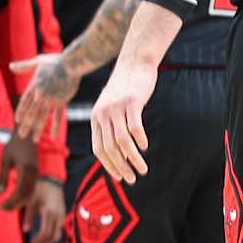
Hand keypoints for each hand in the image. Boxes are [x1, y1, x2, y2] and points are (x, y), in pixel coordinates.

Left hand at [0, 132, 39, 211]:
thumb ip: (3, 176)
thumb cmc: (14, 145)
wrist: (27, 134)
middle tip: (2, 209)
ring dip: (20, 201)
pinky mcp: (36, 173)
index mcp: (26, 169)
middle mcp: (34, 173)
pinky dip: (24, 196)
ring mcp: (36, 173)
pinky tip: (15, 199)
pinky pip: (31, 188)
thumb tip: (0, 192)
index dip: (12, 201)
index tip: (1, 207)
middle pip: (26, 194)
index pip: (20, 190)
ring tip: (7, 207)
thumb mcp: (5, 159)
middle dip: (15, 203)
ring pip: (30, 192)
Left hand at [10, 53, 79, 141]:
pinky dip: (55, 127)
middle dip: (26, 126)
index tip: (18, 121)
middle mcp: (41, 95)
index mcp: (34, 86)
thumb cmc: (56, 61)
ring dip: (38, 130)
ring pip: (43, 118)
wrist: (71, 64)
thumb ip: (24, 66)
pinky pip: (58, 117)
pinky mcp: (63, 101)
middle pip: (31, 113)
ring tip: (34, 140)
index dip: (21, 112)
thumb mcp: (38, 61)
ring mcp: (52, 100)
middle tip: (22, 136)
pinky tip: (53, 136)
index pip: (24, 102)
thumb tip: (10, 66)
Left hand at [27, 178, 65, 242]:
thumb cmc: (39, 190)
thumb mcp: (31, 202)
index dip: (38, 241)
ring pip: (58, 234)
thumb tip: (25, 230)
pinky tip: (43, 233)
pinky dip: (52, 234)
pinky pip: (59, 229)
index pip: (46, 233)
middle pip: (54, 237)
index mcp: (50, 213)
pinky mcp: (62, 214)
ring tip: (38, 241)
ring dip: (48, 240)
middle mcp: (58, 216)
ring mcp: (61, 215)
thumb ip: (28, 216)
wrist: (51, 181)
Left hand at [91, 58, 158, 183]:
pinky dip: (140, 139)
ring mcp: (116, 108)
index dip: (108, 165)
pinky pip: (134, 126)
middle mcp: (103, 114)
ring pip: (122, 141)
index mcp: (96, 118)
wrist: (134, 62)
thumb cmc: (127, 87)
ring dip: (133, 159)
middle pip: (109, 148)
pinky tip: (145, 147)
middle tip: (132, 179)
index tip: (119, 177)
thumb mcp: (114, 106)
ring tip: (143, 170)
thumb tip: (121, 149)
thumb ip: (113, 124)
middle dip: (120, 167)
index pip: (98, 149)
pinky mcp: (131, 101)